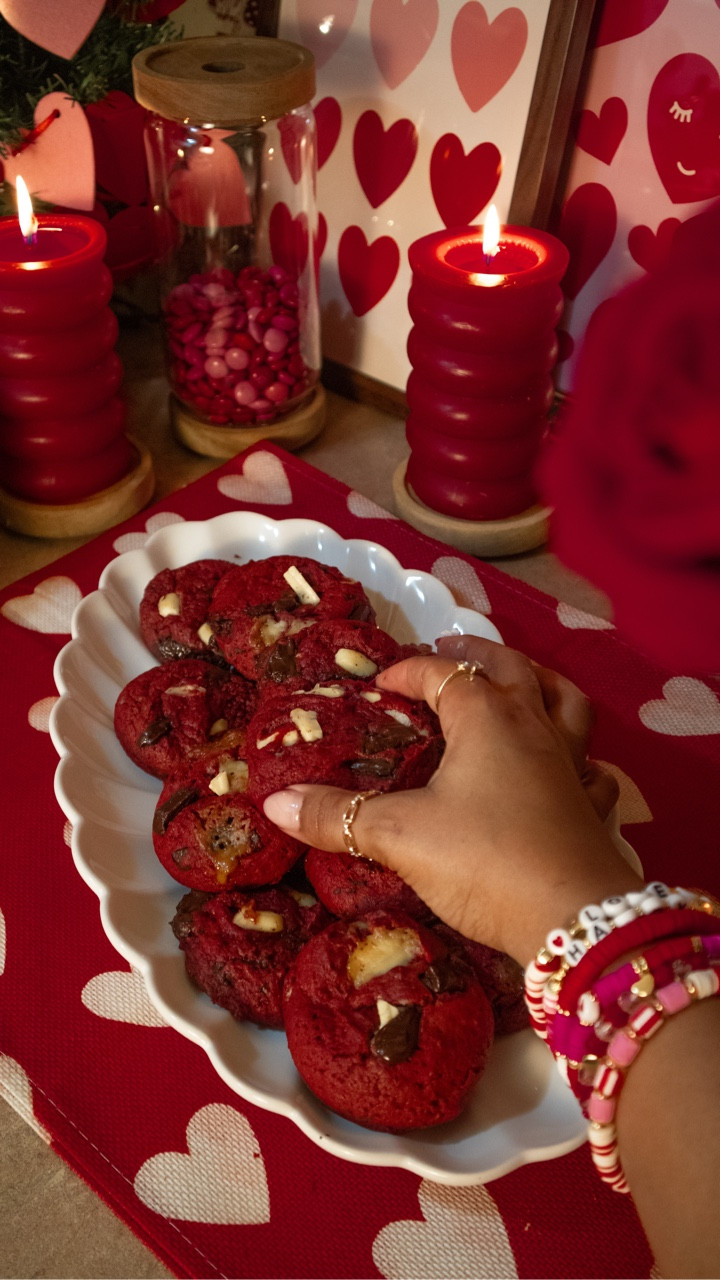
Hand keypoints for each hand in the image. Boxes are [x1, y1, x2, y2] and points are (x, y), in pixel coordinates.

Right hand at [263, 637, 640, 963]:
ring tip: (518, 682)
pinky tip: (570, 764)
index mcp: (487, 717)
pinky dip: (579, 753)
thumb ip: (338, 816)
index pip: (443, 674)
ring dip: (538, 683)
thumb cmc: (485, 861)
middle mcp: (534, 727)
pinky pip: (592, 763)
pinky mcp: (591, 804)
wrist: (574, 920)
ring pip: (564, 702)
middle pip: (509, 668)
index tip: (379, 685)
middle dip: (475, 655)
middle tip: (449, 652)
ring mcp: (571, 764)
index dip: (408, 672)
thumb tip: (275, 802)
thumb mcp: (401, 836)